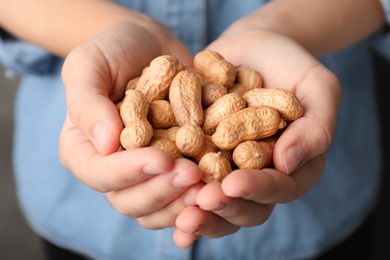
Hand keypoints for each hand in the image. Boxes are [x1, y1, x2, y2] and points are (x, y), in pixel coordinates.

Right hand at [59, 21, 200, 225]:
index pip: (100, 174)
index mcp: (84, 150)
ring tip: (210, 186)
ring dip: (183, 203)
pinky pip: (182, 196)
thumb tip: (105, 145)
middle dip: (162, 190)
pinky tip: (221, 190)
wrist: (149, 46)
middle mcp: (113, 169)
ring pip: (157, 209)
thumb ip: (87, 102)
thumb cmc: (113, 50)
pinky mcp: (172, 169)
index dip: (130, 172)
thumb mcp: (89, 64)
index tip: (163, 159)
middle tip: (194, 174)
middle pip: (129, 200)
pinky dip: (200, 199)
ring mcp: (145, 173)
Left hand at [173, 23, 340, 247]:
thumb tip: (288, 164)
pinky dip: (170, 188)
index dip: (257, 190)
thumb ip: (315, 127)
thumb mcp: (317, 88)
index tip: (233, 185)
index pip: (278, 189)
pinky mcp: (198, 155)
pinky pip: (184, 177)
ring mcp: (224, 168)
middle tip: (200, 203)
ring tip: (177, 211)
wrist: (254, 47)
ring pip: (212, 202)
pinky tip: (152, 191)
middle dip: (222, 207)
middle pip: (242, 206)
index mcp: (289, 168)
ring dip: (195, 210)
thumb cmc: (291, 65)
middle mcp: (256, 175)